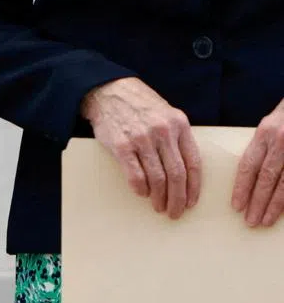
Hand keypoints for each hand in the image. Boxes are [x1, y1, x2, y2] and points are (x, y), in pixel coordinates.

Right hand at [81, 77, 200, 218]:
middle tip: (175, 211)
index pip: (193, 163)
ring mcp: (142, 138)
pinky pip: (136, 175)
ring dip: (160, 198)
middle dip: (178, 199)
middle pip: (177, 175)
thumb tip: (185, 171)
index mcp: (179, 123)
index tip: (191, 201)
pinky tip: (141, 192)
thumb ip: (177, 136)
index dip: (194, 187)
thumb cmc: (138, 104)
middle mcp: (163, 131)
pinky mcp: (122, 145)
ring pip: (158, 179)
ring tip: (159, 206)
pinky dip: (140, 188)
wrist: (107, 90)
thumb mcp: (165, 113)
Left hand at [231, 99, 283, 226]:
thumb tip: (248, 175)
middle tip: (249, 221)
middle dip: (257, 201)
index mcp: (265, 133)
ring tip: (265, 221)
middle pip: (266, 178)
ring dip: (274, 206)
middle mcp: (280, 143)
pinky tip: (282, 212)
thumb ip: (260, 147)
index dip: (241, 187)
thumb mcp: (269, 125)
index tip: (236, 205)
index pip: (249, 164)